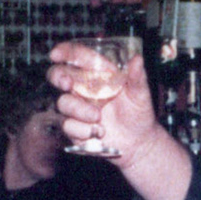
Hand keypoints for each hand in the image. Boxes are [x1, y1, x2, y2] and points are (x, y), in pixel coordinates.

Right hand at [47, 41, 192, 199]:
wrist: (139, 147)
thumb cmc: (141, 118)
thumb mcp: (142, 96)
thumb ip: (137, 78)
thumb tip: (137, 59)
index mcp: (101, 77)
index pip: (79, 57)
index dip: (66, 52)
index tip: (58, 52)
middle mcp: (87, 91)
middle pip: (61, 77)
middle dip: (62, 79)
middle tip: (69, 83)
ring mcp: (80, 109)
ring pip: (64, 104)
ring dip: (80, 111)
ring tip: (100, 120)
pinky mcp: (77, 130)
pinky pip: (70, 127)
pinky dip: (84, 131)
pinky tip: (98, 133)